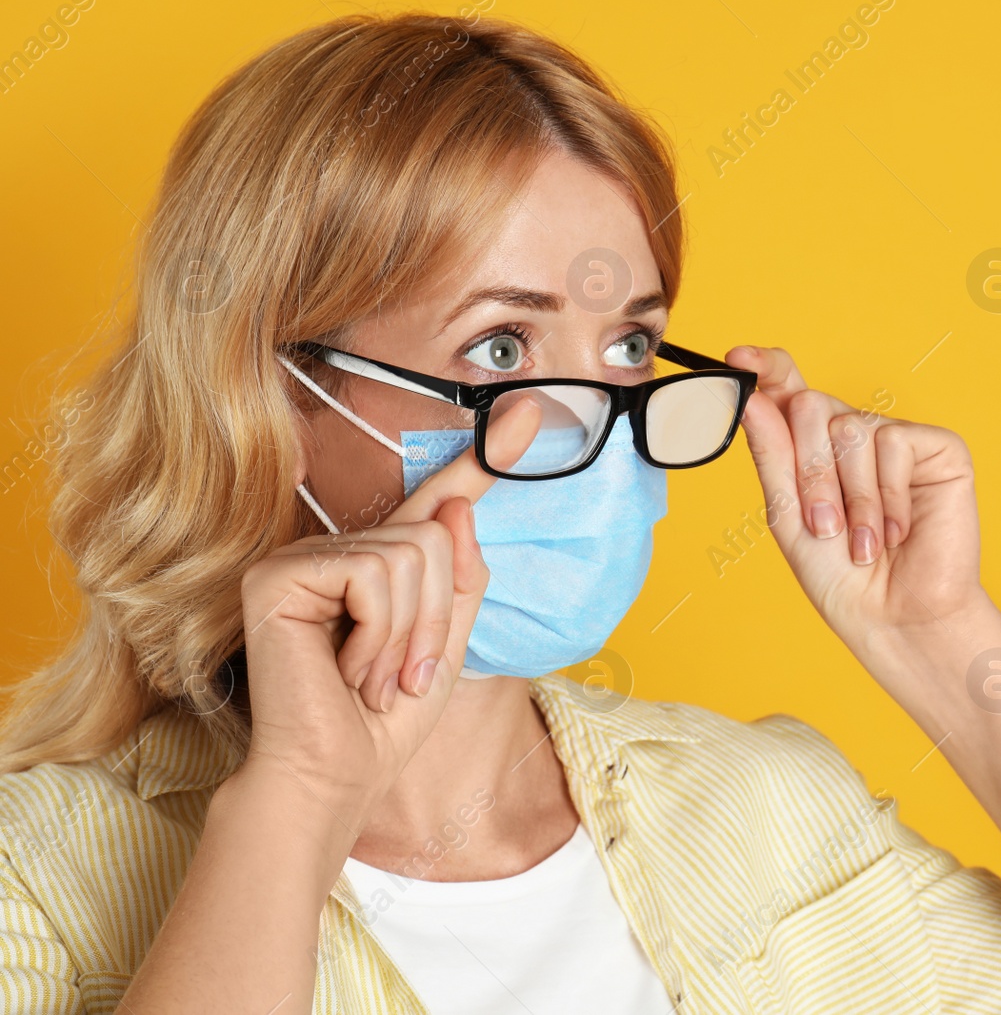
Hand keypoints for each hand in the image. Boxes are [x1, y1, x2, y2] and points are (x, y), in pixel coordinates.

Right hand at [233, 398, 540, 825]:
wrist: (334, 778)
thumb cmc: (385, 722)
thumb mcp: (447, 644)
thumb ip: (459, 576)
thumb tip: (458, 505)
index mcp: (378, 565)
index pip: (437, 504)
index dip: (482, 461)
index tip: (531, 413)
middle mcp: (339, 550)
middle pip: (434, 536)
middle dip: (436, 621)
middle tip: (404, 677)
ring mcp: (304, 558)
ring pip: (411, 555)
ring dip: (410, 637)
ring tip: (375, 680)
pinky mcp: (278, 575)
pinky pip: (374, 574)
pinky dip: (380, 634)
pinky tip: (346, 670)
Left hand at [729, 345, 985, 658]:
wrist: (896, 617)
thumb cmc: (842, 578)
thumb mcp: (788, 516)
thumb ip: (771, 454)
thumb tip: (750, 395)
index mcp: (812, 448)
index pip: (788, 389)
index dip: (765, 369)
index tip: (738, 360)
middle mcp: (854, 435)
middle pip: (810, 406)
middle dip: (810, 473)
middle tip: (824, 527)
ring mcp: (896, 439)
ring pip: (851, 427)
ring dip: (852, 497)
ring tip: (864, 543)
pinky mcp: (938, 448)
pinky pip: (896, 441)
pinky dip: (889, 495)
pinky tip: (898, 531)